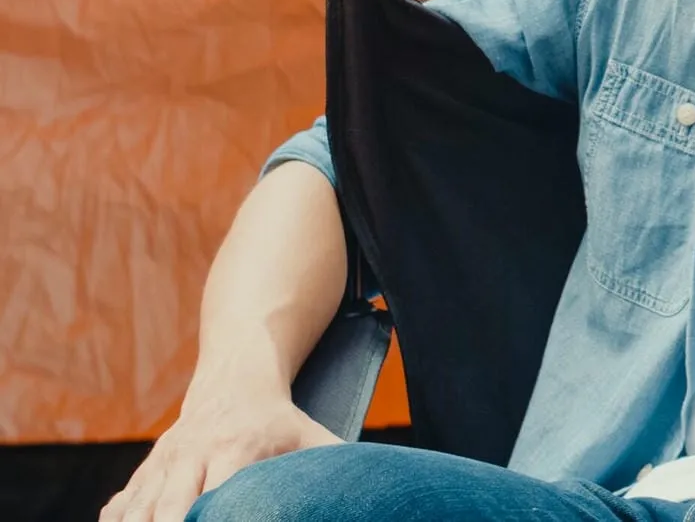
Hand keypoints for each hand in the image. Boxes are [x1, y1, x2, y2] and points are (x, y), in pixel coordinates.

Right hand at [100, 389, 339, 521]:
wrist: (234, 379)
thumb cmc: (280, 420)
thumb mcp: (312, 438)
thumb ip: (338, 467)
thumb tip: (381, 489)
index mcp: (236, 449)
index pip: (219, 497)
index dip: (212, 519)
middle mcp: (192, 456)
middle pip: (168, 509)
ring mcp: (164, 463)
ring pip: (135, 510)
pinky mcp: (145, 471)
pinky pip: (120, 506)